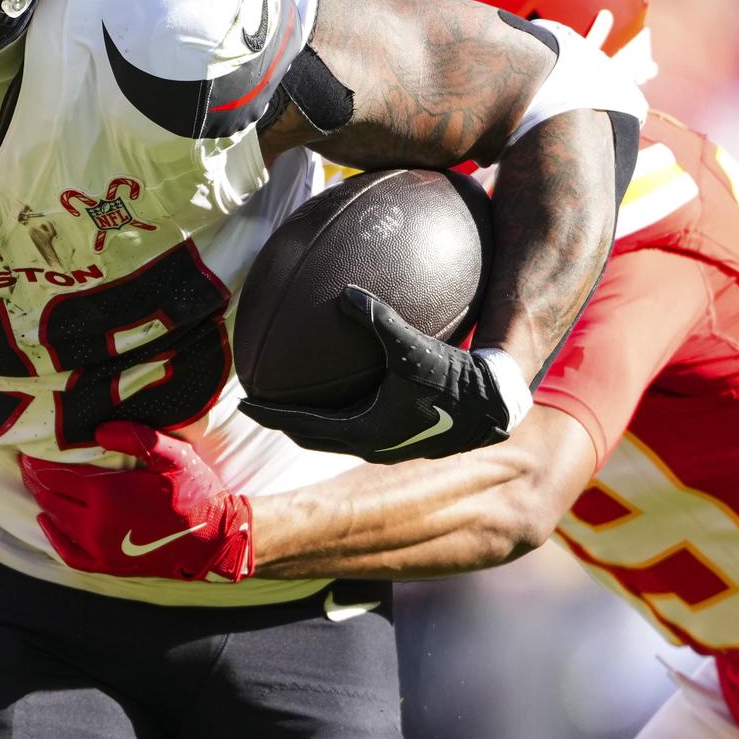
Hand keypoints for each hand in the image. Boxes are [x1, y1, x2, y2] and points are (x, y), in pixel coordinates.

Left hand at [19, 422, 253, 581]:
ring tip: (36, 485)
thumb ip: (134, 437)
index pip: (58, 476)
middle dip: (36, 480)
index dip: (39, 463)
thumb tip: (96, 430)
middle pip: (51, 498)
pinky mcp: (108, 565)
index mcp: (109, 496)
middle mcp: (97, 526)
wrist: (215, 539)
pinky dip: (53, 538)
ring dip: (42, 502)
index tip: (28, 450)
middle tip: (27, 464)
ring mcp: (100, 549)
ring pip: (57, 522)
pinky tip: (46, 522)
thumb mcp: (172, 456)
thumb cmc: (196, 493)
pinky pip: (69, 553)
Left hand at [239, 286, 522, 462]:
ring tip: (295, 393)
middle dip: (284, 418)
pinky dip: (343, 405)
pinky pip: (361, 419)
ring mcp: (388, 442)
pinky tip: (351, 378)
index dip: (271, 415)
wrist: (495, 405)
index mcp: (364, 432)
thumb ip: (379, 320)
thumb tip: (345, 294)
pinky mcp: (404, 433)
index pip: (302, 426)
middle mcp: (371, 444)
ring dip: (313, 416)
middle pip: (312, 435)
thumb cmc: (456, 379)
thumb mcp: (414, 348)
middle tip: (259, 400)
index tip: (243, 402)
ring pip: (336, 432)